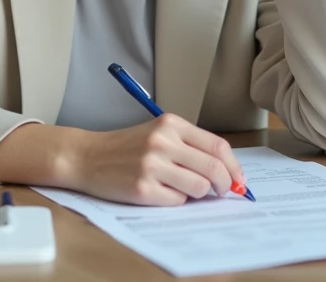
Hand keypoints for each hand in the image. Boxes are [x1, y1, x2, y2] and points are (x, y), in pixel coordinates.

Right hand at [72, 114, 246, 205]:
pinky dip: (177, 200)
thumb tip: (225, 170)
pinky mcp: (143, 189)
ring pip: (199, 188)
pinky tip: (162, 192)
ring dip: (199, 193)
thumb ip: (189, 146)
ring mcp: (152, 166)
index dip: (233, 166)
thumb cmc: (125, 147)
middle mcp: (162, 142)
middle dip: (225, 184)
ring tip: (185, 189)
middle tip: (224, 191)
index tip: (239, 178)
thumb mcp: (157, 132)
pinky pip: (177, 201)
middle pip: (213, 168)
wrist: (87, 156)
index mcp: (170, 124)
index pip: (217, 145)